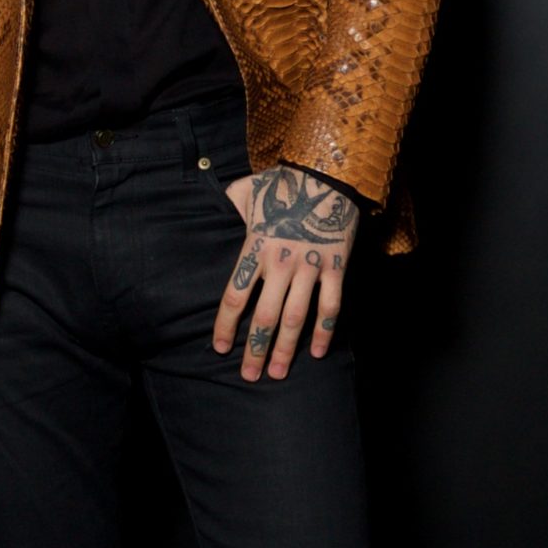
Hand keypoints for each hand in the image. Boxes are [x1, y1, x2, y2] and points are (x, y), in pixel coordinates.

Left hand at [213, 163, 359, 377]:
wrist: (328, 172)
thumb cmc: (283, 182)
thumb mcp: (246, 190)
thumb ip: (227, 206)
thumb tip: (211, 212)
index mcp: (255, 248)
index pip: (234, 296)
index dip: (225, 326)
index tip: (220, 348)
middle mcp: (280, 263)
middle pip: (263, 317)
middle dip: (255, 351)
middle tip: (250, 375)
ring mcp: (310, 268)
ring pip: (295, 319)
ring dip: (286, 350)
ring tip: (278, 374)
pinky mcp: (336, 269)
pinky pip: (330, 308)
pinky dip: (325, 333)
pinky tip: (319, 354)